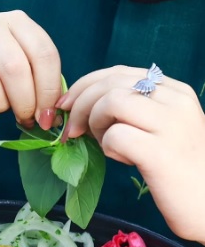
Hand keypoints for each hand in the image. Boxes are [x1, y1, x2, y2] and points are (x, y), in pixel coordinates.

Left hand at [58, 65, 204, 243]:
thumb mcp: (163, 132)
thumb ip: (136, 114)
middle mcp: (176, 101)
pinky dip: (107, 147)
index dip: (85, 86)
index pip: (120, 72)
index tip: (67, 105)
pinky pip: (115, 135)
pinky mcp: (160, 152)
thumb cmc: (180, 174)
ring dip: (93, 123)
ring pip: (111, 101)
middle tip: (71, 130)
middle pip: (111, 82)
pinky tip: (122, 160)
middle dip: (80, 103)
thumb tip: (86, 108)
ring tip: (103, 144)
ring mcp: (170, 125)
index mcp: (176, 92)